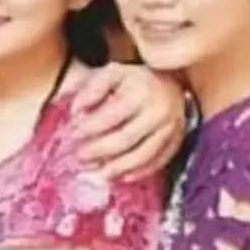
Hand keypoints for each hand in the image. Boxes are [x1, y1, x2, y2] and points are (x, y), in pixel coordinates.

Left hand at [71, 63, 184, 180]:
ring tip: (98, 173)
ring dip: (118, 168)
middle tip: (80, 157)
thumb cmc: (135, 79)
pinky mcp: (177, 139)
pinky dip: (140, 172)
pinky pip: (159, 161)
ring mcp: (171, 127)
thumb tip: (76, 113)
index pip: (110, 117)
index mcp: (140, 92)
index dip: (89, 129)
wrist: (172, 80)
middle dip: (99, 151)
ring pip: (143, 155)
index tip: (72, 136)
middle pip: (125, 139)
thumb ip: (92, 89)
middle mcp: (158, 111)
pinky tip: (123, 177)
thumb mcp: (112, 73)